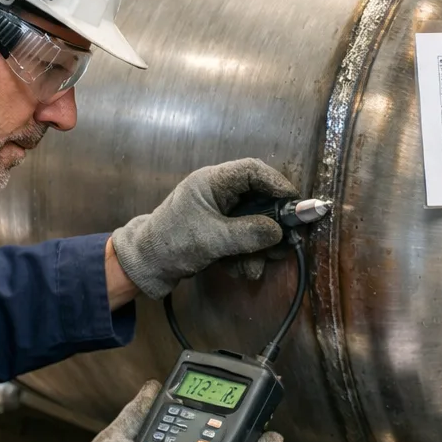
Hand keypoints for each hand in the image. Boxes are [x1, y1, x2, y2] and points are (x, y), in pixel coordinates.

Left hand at [111, 159, 297, 299]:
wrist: (146, 266)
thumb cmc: (172, 242)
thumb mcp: (212, 239)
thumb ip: (247, 234)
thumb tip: (279, 232)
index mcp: (212, 182)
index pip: (252, 171)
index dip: (276, 183)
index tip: (295, 202)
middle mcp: (219, 193)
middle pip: (260, 199)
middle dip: (272, 226)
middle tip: (286, 243)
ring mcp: (221, 214)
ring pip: (255, 224)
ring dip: (259, 248)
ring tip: (254, 268)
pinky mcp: (221, 233)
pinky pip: (245, 240)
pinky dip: (247, 256)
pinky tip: (240, 270)